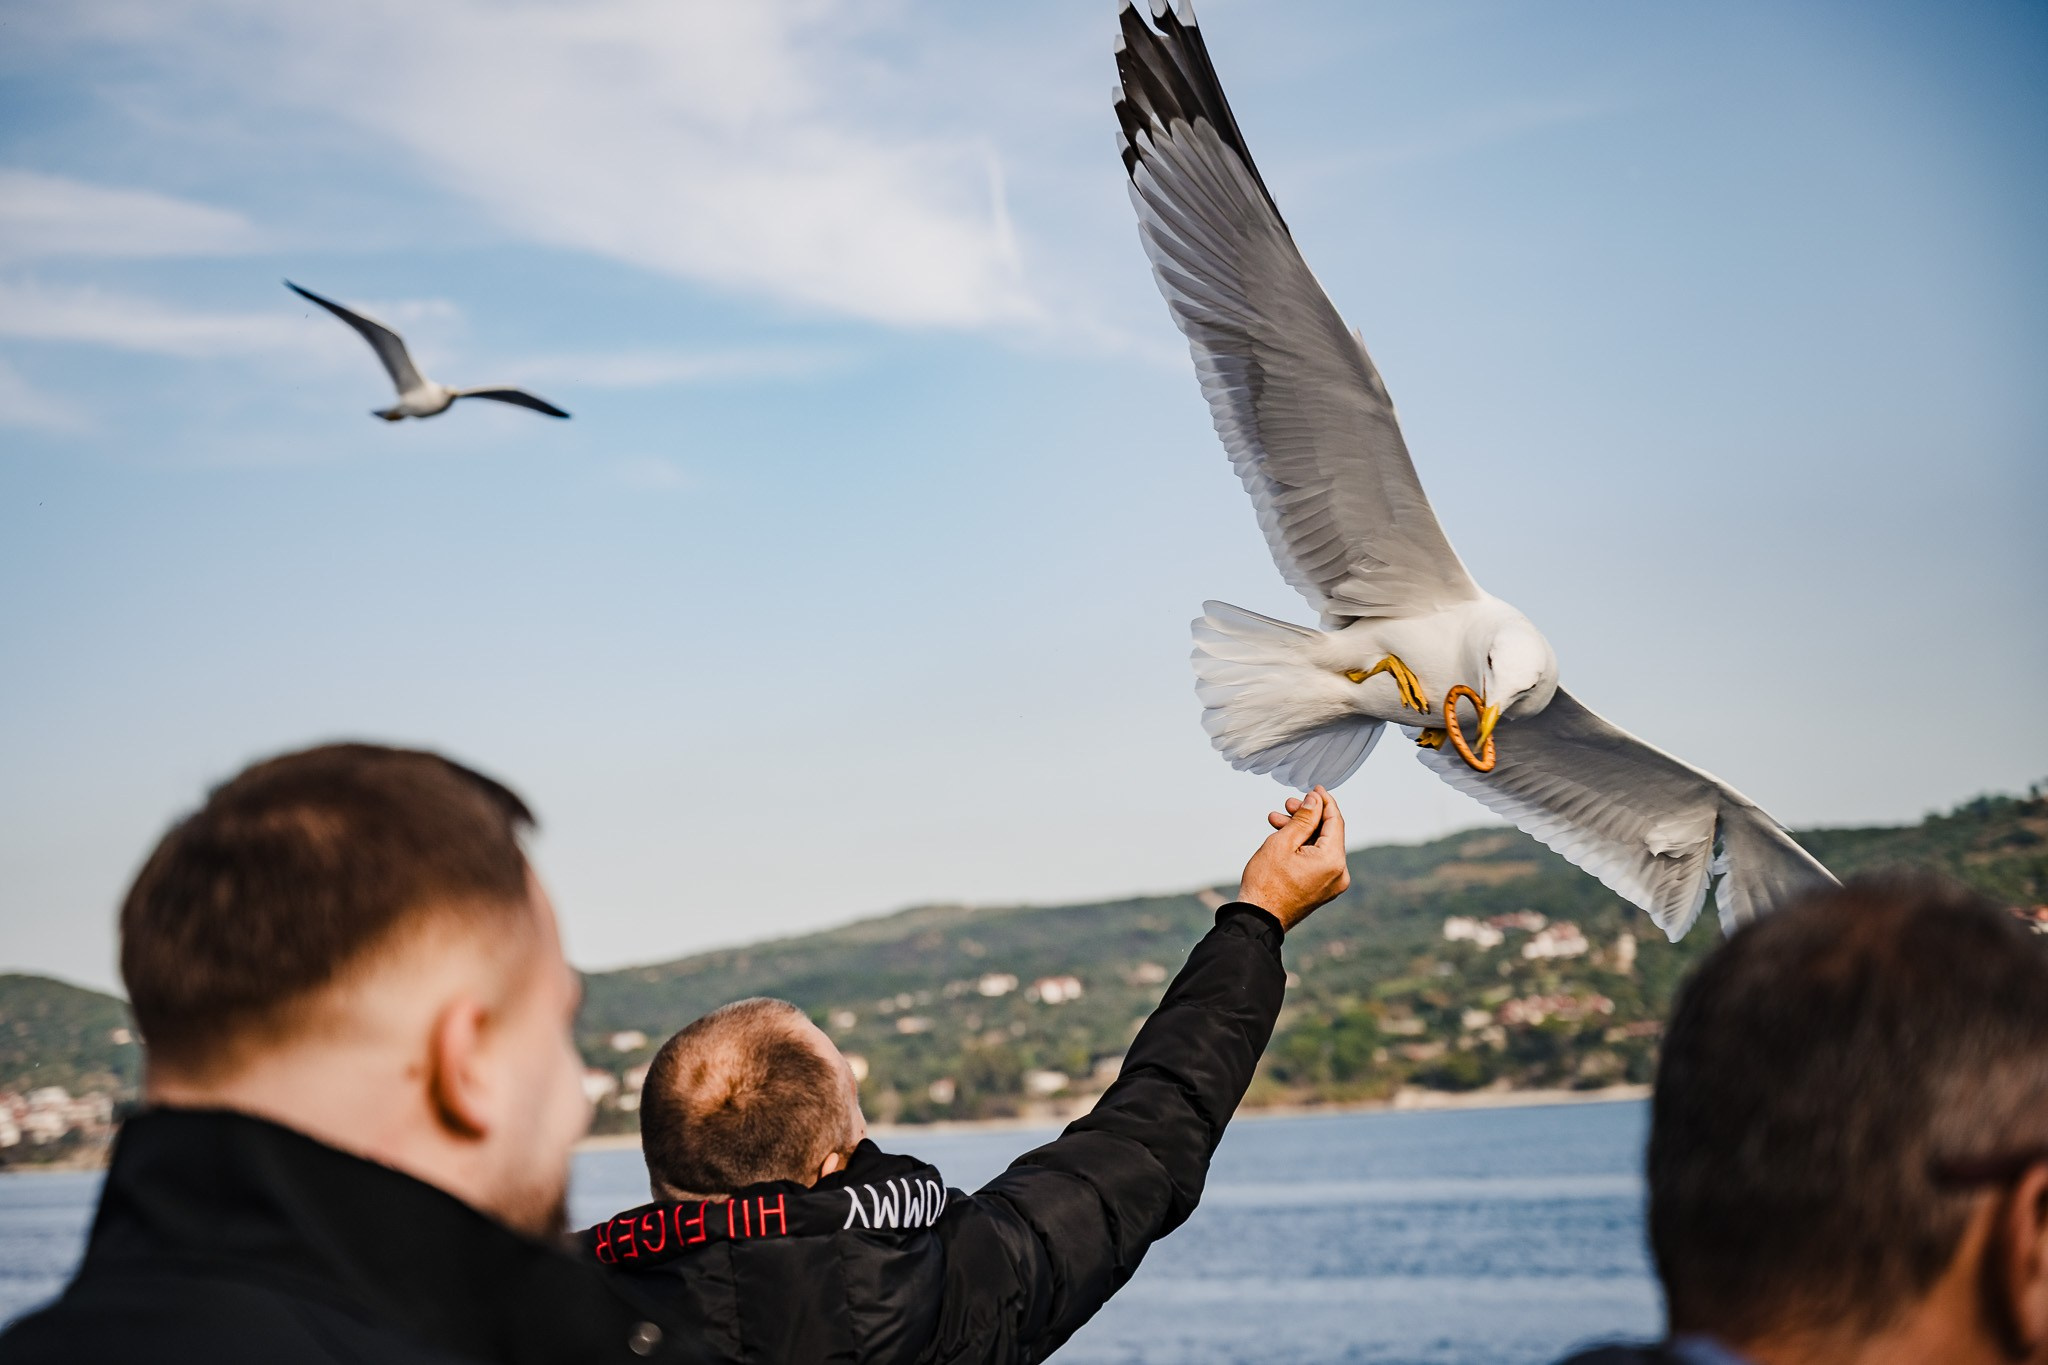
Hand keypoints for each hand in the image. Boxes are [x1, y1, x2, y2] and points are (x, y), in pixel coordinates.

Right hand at [1236, 787, 1350, 931]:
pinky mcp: (1322, 890)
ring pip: (1321, 846)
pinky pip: (1318, 860)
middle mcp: (1339, 873)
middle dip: (1307, 816)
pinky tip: (1284, 838)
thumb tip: (1316, 800)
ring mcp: (1332, 884)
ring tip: (1276, 821)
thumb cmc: (1266, 882)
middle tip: (1286, 804)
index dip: (1324, 802)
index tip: (1314, 788)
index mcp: (1333, 861)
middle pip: (1328, 833)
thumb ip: (1304, 818)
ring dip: (1301, 831)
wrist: (1258, 918)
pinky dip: (1303, 848)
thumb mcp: (1283, 842)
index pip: (1335, 821)